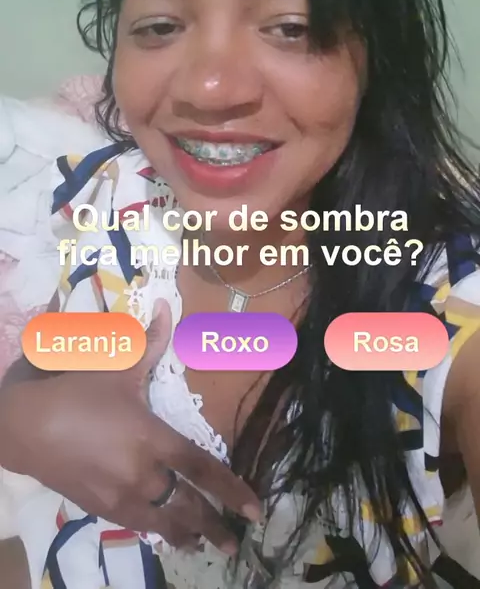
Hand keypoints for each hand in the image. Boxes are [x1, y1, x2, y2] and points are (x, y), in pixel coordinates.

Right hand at [0, 300, 260, 552]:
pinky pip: (139, 524)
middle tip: (236, 544)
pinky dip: (158, 530)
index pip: (202, 467)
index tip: (255, 509)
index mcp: (152, 438)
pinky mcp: (101, 508)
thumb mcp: (117, 365)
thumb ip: (150, 340)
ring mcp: (121, 495)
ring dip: (189, 534)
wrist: (26, 426)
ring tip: (208, 545)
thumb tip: (168, 307)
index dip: (231, 490)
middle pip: (188, 506)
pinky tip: (168, 533)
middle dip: (215, 527)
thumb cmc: (76, 391)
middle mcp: (142, 473)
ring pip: (164, 523)